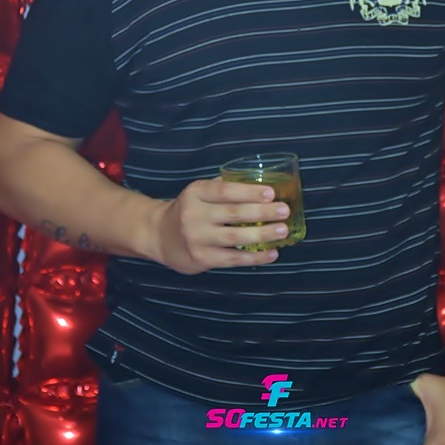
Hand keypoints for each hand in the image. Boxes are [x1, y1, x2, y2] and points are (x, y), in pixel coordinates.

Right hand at [150, 177, 290, 273]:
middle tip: (284, 210)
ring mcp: (197, 238)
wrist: (160, 236)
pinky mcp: (201, 259)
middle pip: (233, 213)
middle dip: (263, 212)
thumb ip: (224, 188)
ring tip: (283, 231)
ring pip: (235, 237)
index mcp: (195, 193)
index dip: (249, 191)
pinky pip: (233, 259)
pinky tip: (272, 253)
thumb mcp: (199, 193)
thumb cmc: (189, 210)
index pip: (224, 190)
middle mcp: (193, 215)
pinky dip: (255, 257)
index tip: (271, 192)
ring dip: (262, 234)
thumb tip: (262, 185)